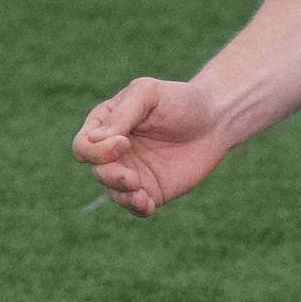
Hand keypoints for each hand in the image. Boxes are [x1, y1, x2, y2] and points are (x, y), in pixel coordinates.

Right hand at [74, 77, 228, 216]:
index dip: (96, 150)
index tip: (124, 142)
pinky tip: (147, 204)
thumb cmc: (180, 100)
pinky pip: (136, 205)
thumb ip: (122, 113)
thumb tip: (94, 139)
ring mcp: (132, 172)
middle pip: (97, 171)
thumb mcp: (148, 93)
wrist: (216, 120)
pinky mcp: (151, 190)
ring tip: (140, 196)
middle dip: (110, 176)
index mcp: (107, 127)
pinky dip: (137, 208)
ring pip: (113, 191)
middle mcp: (114, 153)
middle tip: (132, 178)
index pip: (84, 145)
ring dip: (123, 196)